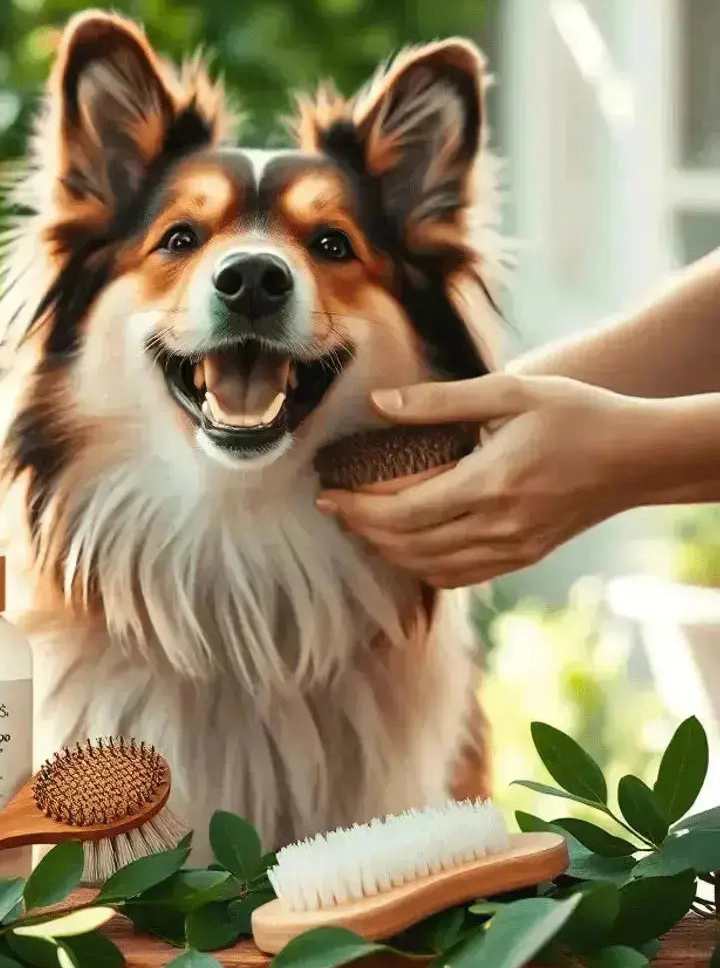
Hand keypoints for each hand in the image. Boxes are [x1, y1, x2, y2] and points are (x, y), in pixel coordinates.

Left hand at [317, 374, 661, 587]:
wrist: (639, 456)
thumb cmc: (577, 414)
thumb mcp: (510, 391)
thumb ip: (439, 401)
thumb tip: (379, 404)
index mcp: (490, 484)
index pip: (403, 512)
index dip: (357, 509)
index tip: (327, 494)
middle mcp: (499, 527)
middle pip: (408, 546)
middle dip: (362, 530)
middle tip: (333, 508)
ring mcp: (513, 549)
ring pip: (430, 568)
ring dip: (387, 551)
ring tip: (361, 526)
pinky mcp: (524, 557)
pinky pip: (459, 576)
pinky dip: (423, 566)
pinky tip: (407, 545)